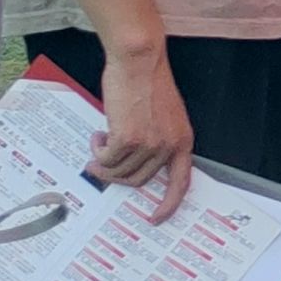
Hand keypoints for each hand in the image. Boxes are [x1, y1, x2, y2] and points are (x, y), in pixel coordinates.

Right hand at [92, 46, 193, 222]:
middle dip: (117, 175)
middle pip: (139, 180)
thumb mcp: (164, 117)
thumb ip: (157, 140)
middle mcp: (169, 145)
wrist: (140, 62)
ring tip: (100, 143)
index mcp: (183, 140)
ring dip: (104, 162)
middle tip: (103, 162)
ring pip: (119, 172)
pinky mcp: (128, 138)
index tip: (157, 218)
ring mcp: (149, 143)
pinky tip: (98, 135)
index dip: (170, 204)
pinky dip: (97, 150)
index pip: (181, 182)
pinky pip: (106, 159)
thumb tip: (136, 165)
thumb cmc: (149, 84)